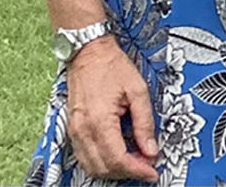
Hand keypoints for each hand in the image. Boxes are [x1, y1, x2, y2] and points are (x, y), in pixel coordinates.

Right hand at [63, 34, 158, 181]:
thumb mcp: (138, 90)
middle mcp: (82, 130)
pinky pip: (84, 156)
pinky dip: (101, 162)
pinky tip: (117, 155)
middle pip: (104, 168)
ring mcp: (74, 131)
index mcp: (99, 120)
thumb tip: (151, 149)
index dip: (137, 170)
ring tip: (134, 162)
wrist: (88, 52)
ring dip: (113, 170)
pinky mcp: (72, 129)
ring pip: (92, 167)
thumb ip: (145, 122)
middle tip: (146, 166)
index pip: (118, 159)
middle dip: (127, 172)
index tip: (152, 172)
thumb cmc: (112, 66)